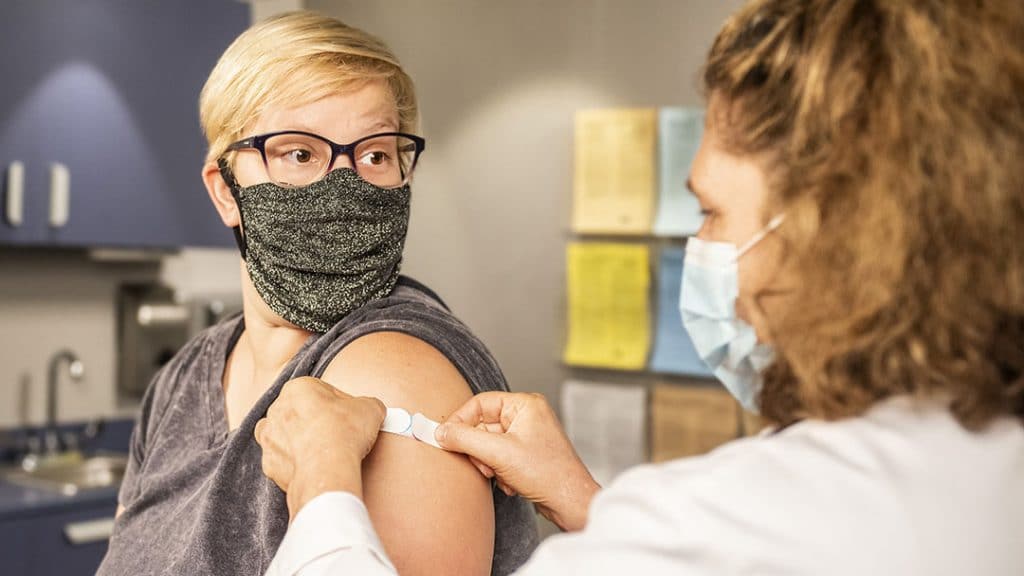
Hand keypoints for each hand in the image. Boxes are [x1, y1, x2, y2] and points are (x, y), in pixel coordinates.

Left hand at [255, 376, 385, 519]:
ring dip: (301, 441)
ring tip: (325, 452)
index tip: (350, 416)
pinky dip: (295, 463)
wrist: (327, 470)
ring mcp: (269, 437)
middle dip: (317, 421)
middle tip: (340, 434)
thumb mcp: (371, 408)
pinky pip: (282, 460)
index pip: (321, 391)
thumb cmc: (344, 433)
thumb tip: (371, 409)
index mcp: (298, 388)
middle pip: (301, 412)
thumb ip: (368, 404)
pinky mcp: (269, 463)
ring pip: (286, 435)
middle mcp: (277, 409)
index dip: (340, 404)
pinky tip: (313, 467)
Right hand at [434, 392, 599, 531]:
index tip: (444, 437)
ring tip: (502, 475)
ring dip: (489, 463)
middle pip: (482, 426)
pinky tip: (511, 483)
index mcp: (525, 405)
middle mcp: (527, 416)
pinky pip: (498, 458)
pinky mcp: (526, 455)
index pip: (480, 403)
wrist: (570, 503)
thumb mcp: (499, 454)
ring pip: (488, 445)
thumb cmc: (548, 474)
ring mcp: (527, 436)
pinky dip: (499, 471)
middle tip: (483, 465)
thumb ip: (465, 439)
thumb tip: (440, 432)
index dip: (460, 420)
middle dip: (479, 450)